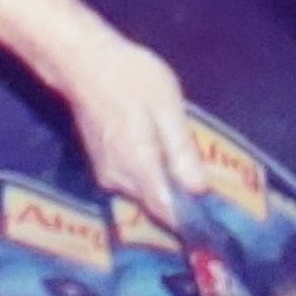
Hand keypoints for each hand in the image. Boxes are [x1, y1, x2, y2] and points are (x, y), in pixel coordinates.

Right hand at [54, 29, 199, 226]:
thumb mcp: (167, 108)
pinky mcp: (102, 163)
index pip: (167, 213)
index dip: (190, 225)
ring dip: (165, 189)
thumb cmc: (129, 78)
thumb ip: (181, 152)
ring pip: (143, 193)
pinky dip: (150, 176)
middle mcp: (119, 180)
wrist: (83, 62)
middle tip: (210, 200)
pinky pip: (132, 181)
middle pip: (156, 205)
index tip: (212, 232)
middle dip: (181, 205)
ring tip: (190, 175)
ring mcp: (107, 173)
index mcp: (139, 168)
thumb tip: (199, 189)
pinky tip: (164, 158)